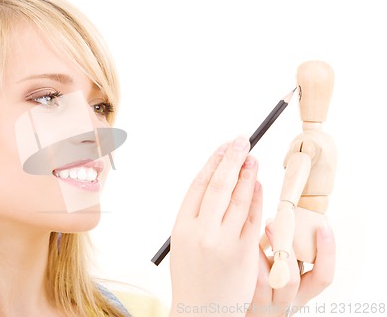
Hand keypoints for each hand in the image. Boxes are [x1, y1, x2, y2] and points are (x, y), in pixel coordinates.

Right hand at [170, 137, 262, 315]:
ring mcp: (224, 242)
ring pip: (240, 198)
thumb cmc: (191, 276)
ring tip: (253, 158)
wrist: (202, 311)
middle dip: (232, 158)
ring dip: (248, 174)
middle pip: (219, 186)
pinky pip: (254, 218)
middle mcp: (202, 232)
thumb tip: (217, 181)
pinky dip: (258, 198)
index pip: (199, 185)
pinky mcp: (245, 253)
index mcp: (181, 227)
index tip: (224, 147)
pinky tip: (259, 184)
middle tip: (242, 140)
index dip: (214, 162)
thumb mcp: (182, 243)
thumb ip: (196, 215)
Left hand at [247, 223, 335, 316]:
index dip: (327, 253)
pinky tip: (239, 244)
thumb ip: (288, 250)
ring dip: (258, 252)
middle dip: (283, 247)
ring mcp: (265, 305)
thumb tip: (287, 215)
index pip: (323, 276)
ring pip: (264, 280)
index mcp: (303, 291)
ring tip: (252, 231)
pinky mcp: (245, 302)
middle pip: (291, 280)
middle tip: (272, 222)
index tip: (324, 226)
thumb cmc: (265, 281)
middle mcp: (287, 301)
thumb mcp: (283, 269)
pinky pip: (244, 280)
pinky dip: (244, 260)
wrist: (240, 309)